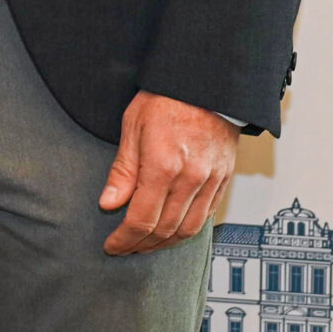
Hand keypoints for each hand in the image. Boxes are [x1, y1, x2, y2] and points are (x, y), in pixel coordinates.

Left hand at [99, 90, 237, 254]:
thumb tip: (108, 203)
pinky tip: (173, 231)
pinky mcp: (224, 179)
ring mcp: (211, 180)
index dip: (125, 239)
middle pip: (165, 229)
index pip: (142, 219)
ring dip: (165, 243)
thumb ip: (122, 170)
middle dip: (142, 245)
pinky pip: (206, 216)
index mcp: (163, 165)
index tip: (113, 245)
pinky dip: (188, 229)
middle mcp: (191, 178)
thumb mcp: (132, 127)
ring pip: (188, 228)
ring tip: (146, 245)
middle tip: (125, 248)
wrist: (206, 83)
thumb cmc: (166, 98)